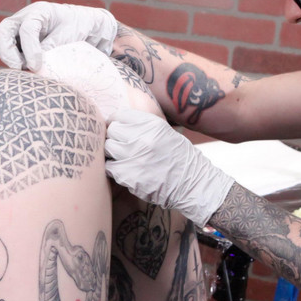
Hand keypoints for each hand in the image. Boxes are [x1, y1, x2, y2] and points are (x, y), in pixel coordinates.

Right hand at [0, 2, 118, 71]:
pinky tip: (24, 69)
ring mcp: (19, 28)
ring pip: (1, 41)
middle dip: (7, 51)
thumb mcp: (68, 36)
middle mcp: (24, 17)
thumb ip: (51, 48)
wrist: (79, 25)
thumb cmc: (76, 27)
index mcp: (40, 11)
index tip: (36, 66)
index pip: (27, 28)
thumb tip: (35, 63)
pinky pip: (7, 50)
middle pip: (3, 31)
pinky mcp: (18, 40)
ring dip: (8, 57)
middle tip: (18, 68)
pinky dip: (12, 60)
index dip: (30, 48)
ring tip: (23, 69)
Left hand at [104, 109, 235, 228]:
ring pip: (108, 148)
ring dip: (113, 154)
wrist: (192, 184)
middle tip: (121, 146)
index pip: (121, 115)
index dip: (117, 123)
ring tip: (124, 159)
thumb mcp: (166, 133)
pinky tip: (126, 172)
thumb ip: (143, 127)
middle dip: (114, 138)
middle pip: (112, 131)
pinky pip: (110, 167)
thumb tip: (119, 123)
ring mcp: (134, 156)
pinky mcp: (128, 175)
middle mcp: (142, 137)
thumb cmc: (180, 159)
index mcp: (152, 124)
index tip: (118, 129)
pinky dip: (115, 170)